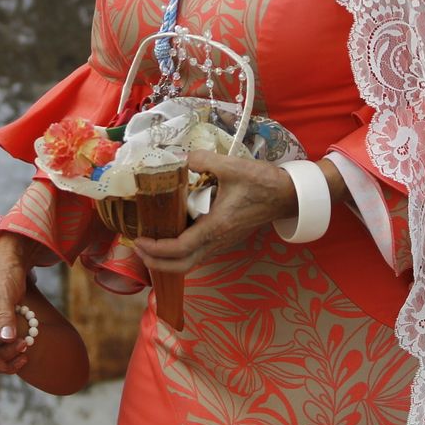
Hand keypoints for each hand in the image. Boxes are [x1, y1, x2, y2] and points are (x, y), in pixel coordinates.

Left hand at [133, 148, 294, 273]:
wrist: (287, 195)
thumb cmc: (262, 182)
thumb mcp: (232, 166)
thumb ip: (203, 160)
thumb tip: (181, 158)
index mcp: (217, 227)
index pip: (180, 248)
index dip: (156, 249)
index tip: (139, 240)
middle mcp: (218, 241)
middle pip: (182, 266)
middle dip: (156, 263)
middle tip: (138, 248)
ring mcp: (223, 243)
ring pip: (190, 262)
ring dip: (167, 259)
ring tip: (148, 242)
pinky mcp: (225, 239)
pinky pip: (198, 253)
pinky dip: (179, 251)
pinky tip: (169, 234)